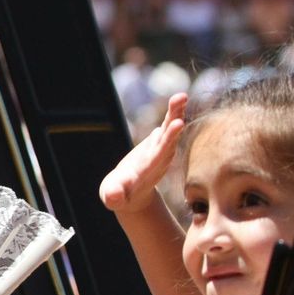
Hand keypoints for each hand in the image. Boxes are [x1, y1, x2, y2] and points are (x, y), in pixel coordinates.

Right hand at [99, 93, 186, 214]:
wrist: (132, 194)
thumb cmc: (118, 195)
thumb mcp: (113, 197)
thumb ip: (114, 196)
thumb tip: (112, 196)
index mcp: (147, 171)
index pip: (159, 154)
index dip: (168, 139)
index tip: (178, 125)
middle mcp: (158, 160)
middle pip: (169, 140)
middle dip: (174, 124)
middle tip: (181, 106)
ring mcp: (161, 150)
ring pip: (171, 130)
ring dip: (176, 113)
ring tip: (181, 96)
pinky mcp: (159, 143)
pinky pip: (168, 126)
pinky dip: (174, 113)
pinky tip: (180, 98)